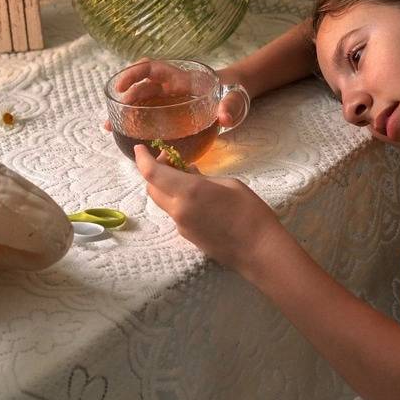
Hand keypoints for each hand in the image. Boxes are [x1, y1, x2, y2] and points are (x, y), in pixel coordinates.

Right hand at [102, 58, 246, 130]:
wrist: (235, 93)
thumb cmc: (233, 92)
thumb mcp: (235, 99)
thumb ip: (231, 106)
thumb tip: (224, 117)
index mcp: (181, 78)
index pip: (151, 68)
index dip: (133, 74)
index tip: (120, 87)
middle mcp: (170, 85)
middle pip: (141, 86)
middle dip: (124, 99)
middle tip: (113, 119)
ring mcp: (168, 97)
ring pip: (141, 100)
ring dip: (125, 111)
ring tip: (110, 128)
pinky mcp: (169, 109)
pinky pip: (148, 112)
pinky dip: (136, 121)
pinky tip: (126, 134)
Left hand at [134, 144, 284, 273]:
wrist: (259, 251)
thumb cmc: (251, 213)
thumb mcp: (229, 184)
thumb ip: (202, 178)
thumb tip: (188, 172)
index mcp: (189, 192)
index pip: (152, 173)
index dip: (142, 159)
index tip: (140, 148)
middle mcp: (179, 210)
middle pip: (152, 188)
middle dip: (155, 172)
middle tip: (171, 161)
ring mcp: (182, 226)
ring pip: (163, 202)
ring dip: (167, 187)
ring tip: (188, 177)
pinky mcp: (188, 237)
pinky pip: (176, 213)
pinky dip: (178, 201)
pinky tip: (197, 197)